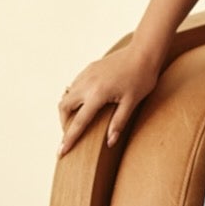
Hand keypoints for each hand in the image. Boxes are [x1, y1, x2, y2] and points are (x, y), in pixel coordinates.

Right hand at [56, 43, 163, 157]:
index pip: (78, 122)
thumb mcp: (132, 103)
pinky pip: (74, 85)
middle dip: (64, 122)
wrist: (144, 52)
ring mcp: (86, 74)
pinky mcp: (89, 68)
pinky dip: (73, 97)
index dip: (69, 139)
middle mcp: (87, 84)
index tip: (60, 152)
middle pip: (64, 106)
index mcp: (97, 94)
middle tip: (72, 133)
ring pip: (66, 94)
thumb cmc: (141, 78)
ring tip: (77, 120)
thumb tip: (110, 142)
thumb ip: (118, 123)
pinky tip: (84, 102)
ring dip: (67, 109)